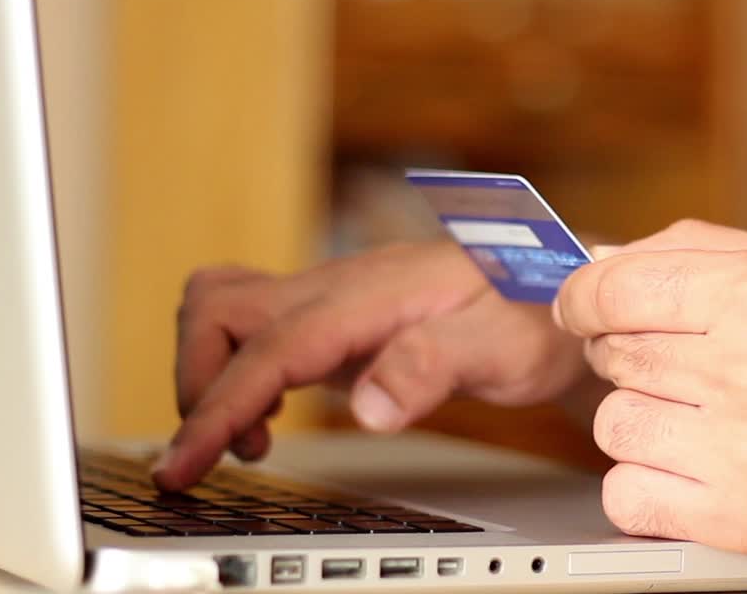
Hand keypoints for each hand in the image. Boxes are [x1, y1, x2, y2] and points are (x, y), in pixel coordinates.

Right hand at [155, 241, 587, 490]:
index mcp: (373, 292)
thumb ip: (432, 366)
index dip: (218, 404)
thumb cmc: (536, 313)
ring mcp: (335, 298)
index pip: (271, 346)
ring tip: (250, 439)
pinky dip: (239, 370)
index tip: (185, 462)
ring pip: (228, 309)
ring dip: (213, 373)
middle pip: (220, 310)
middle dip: (197, 383)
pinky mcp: (338, 319)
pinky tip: (269, 415)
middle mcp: (341, 285)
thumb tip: (366, 408)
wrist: (561, 289)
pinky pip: (258, 329)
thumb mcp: (502, 346)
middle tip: (217, 454)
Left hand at [554, 222, 746, 573]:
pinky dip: (645, 485)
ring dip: (644, 420)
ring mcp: (741, 450)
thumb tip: (606, 262)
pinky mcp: (742, 520)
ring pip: (615, 425)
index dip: (583, 297)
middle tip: (687, 365)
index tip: (582, 308)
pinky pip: (627, 497)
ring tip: (701, 420)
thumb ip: (707, 251)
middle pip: (616, 354)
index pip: (614, 288)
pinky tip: (691, 469)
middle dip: (634, 354)